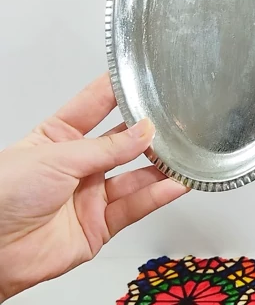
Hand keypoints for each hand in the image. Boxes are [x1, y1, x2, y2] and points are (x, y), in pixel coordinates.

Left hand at [0, 74, 187, 302]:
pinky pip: (135, 208)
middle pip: (120, 145)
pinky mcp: (100, 227)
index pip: (92, 107)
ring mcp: (90, 197)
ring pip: (134, 178)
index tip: (141, 77)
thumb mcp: (56, 157)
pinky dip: (157, 196)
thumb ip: (106, 148)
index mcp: (56, 139)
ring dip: (159, 168)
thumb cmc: (3, 194)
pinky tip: (176, 184)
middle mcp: (76, 167)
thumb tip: (144, 132)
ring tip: (185, 155)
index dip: (115, 92)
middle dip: (146, 134)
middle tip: (175, 122)